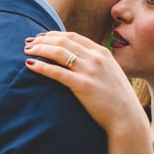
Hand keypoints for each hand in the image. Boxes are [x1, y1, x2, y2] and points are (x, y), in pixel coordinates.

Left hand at [25, 31, 152, 153]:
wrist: (127, 118)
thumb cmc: (117, 99)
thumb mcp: (110, 73)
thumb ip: (97, 63)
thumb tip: (79, 59)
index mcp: (102, 53)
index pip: (73, 37)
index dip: (54, 35)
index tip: (41, 37)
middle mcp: (96, 58)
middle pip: (63, 42)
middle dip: (43, 40)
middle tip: (28, 42)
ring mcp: (90, 71)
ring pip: (59, 53)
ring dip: (40, 49)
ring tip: (27, 51)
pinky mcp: (83, 86)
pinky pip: (57, 72)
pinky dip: (41, 67)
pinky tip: (30, 65)